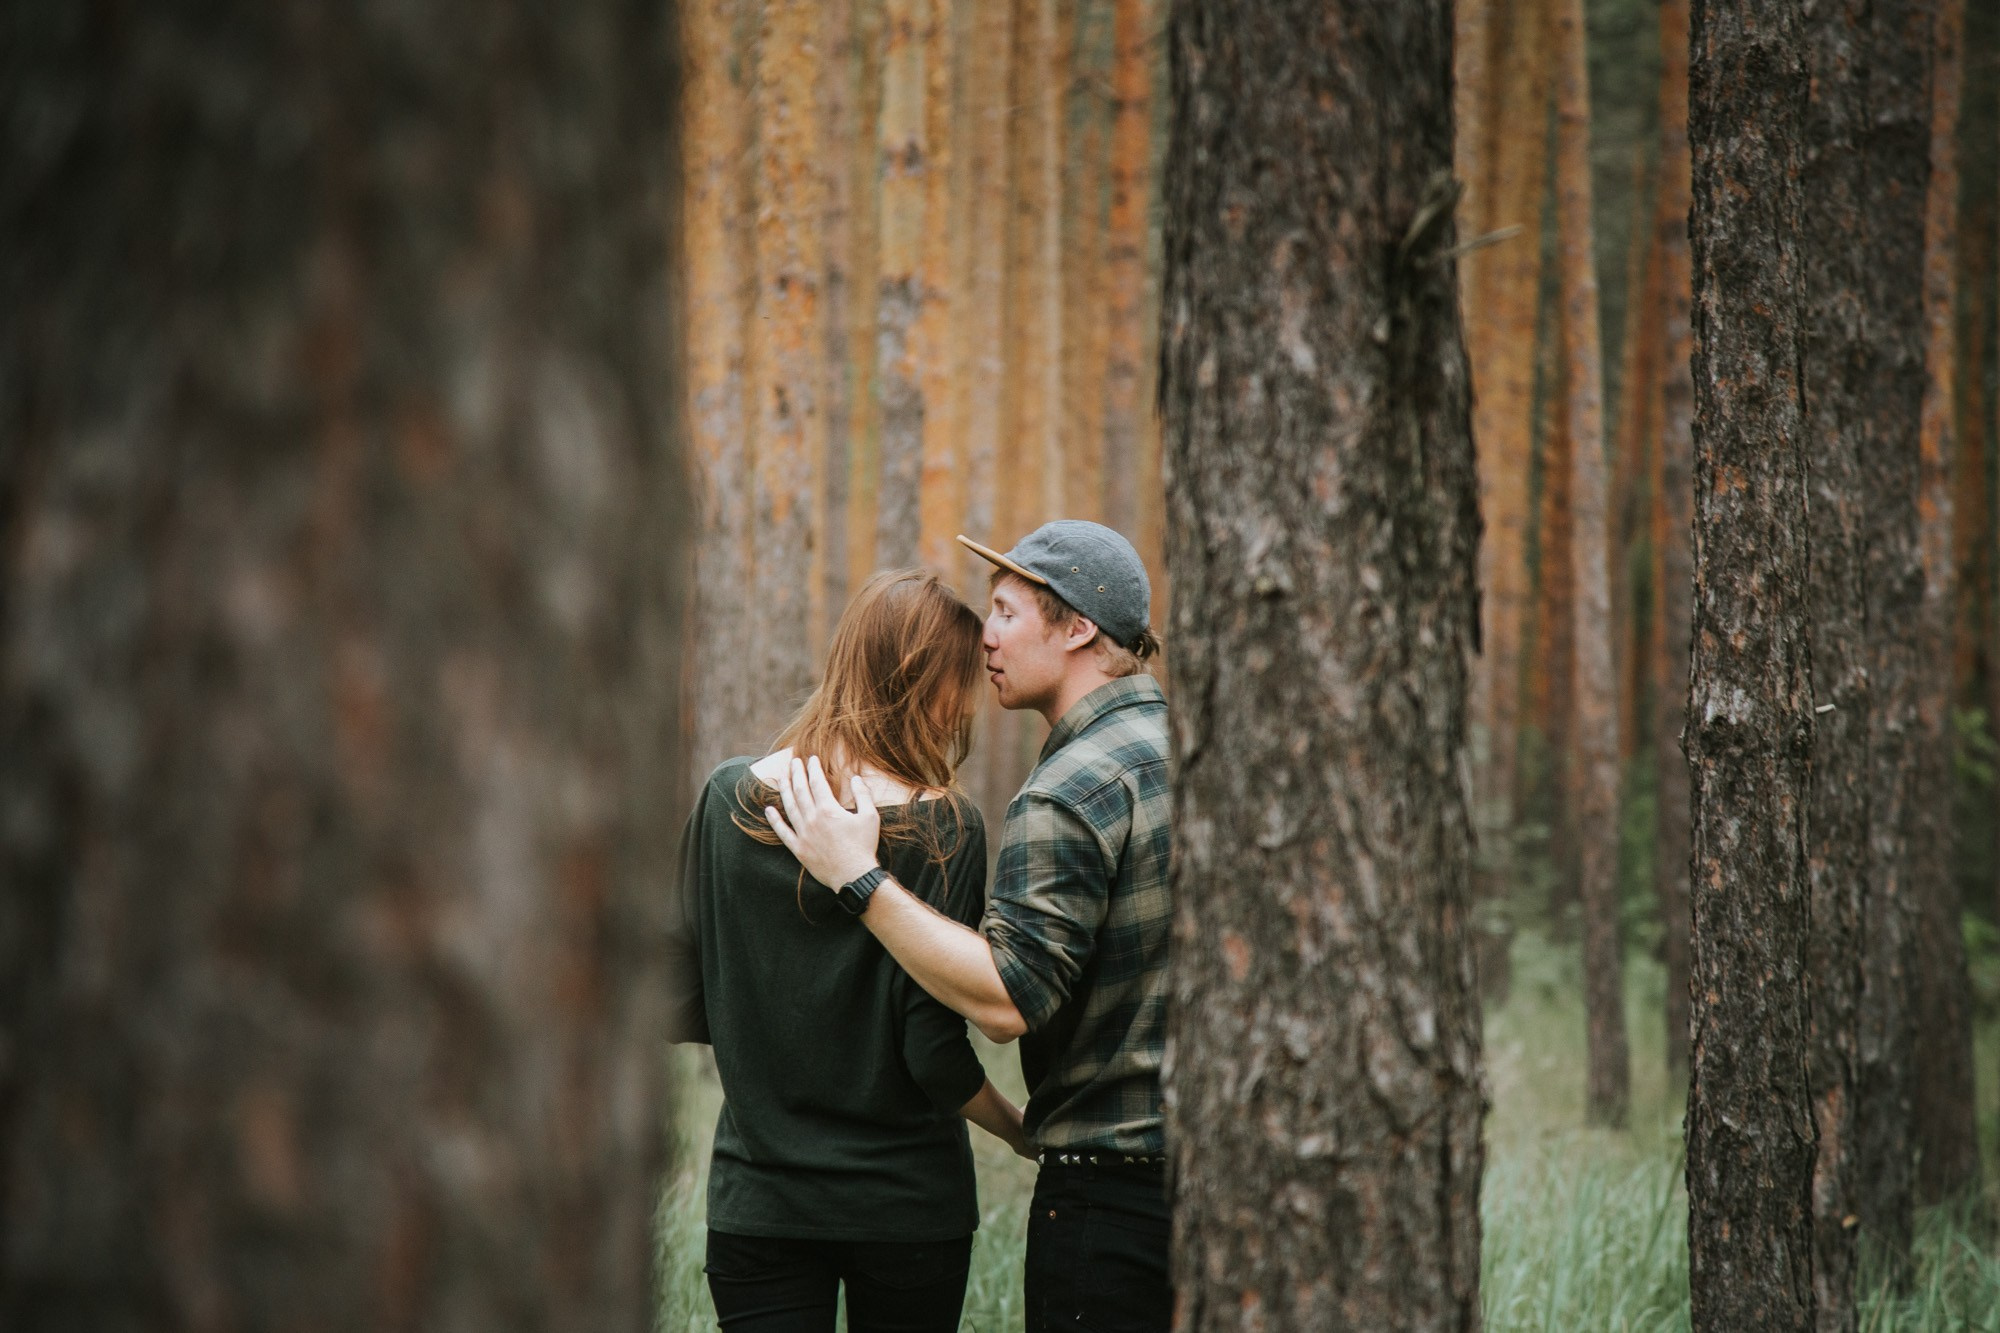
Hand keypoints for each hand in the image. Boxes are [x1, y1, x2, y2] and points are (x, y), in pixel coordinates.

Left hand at [765, 755, 881, 889]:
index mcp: (828, 809)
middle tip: (793, 762)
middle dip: (796, 773)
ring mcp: (803, 834)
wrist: (854, 875)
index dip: (813, 768)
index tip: (811, 759)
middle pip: (800, 790)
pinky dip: (774, 820)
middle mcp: (812, 819)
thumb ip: (862, 795)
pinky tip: (769, 810)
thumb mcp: (870, 817)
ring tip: (781, 777)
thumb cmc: (864, 846)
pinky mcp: (799, 848)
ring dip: (784, 790)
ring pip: (789, 806)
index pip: (817, 782)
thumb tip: (855, 778)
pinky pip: (782, 832)